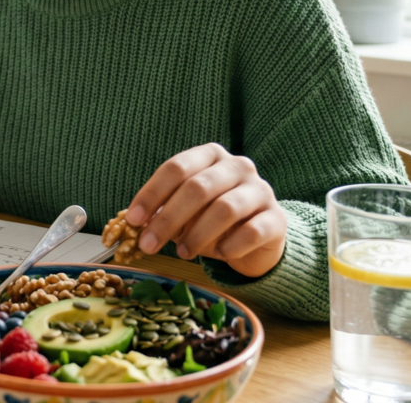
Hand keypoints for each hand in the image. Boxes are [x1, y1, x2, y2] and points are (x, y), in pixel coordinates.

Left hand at [125, 143, 286, 277]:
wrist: (259, 235)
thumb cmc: (213, 217)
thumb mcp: (186, 210)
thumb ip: (163, 211)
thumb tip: (135, 224)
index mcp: (210, 156)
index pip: (176, 168)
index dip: (151, 194)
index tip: (133, 220)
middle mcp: (238, 166)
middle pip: (198, 188)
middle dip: (168, 218)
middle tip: (148, 244)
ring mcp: (261, 190)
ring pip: (224, 209)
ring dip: (197, 235)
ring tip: (182, 252)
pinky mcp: (276, 218)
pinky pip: (251, 231)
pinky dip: (230, 245)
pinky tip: (218, 254)